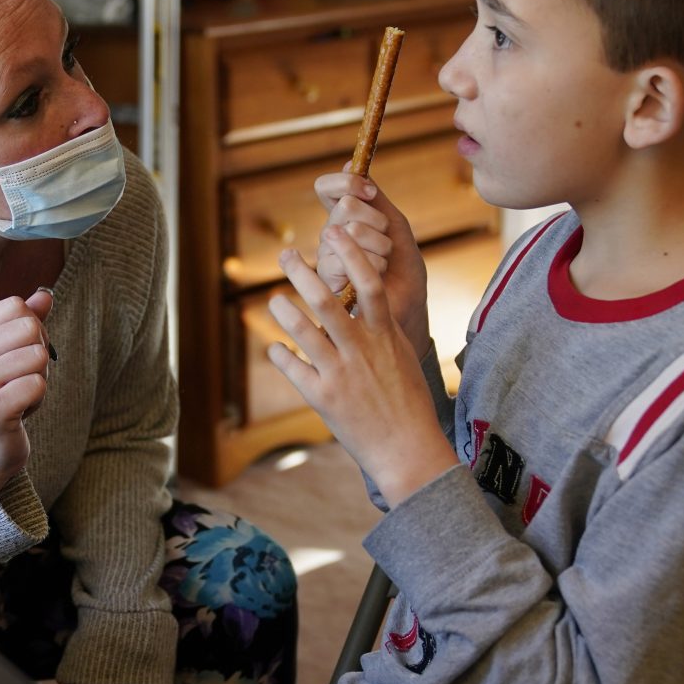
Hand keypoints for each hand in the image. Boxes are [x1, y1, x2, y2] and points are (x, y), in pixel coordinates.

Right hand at [0, 288, 53, 492]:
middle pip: (31, 327)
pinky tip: (18, 411)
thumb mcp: (7, 352)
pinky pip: (38, 385)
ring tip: (16, 395)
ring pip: (39, 356)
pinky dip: (37, 400)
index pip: (17, 306)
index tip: (15, 355)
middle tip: (19, 378)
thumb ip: (25, 321)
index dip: (31, 329)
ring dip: (38, 379)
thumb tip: (46, 294)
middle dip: (38, 354)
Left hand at [268, 229, 456, 505]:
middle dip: (302, 273)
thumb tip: (367, 305)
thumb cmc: (409, 405)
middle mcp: (362, 350)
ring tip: (274, 300)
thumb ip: (382, 331)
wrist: (409, 451)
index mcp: (385, 336)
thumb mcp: (403, 359)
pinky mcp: (322, 399)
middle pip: (328, 301)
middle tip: (287, 254)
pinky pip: (292, 368)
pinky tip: (276, 350)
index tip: (335, 232)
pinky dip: (280, 355)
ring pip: (303, 332)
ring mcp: (340, 374)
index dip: (352, 254)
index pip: (370, 284)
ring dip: (284, 311)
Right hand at [312, 166, 430, 349]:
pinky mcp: (328, 279)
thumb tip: (350, 163)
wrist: (410, 306)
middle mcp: (329, 234)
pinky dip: (376, 266)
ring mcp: (325, 256)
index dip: (347, 183)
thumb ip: (373, 196)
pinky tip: (375, 280)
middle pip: (346, 206)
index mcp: (342, 218)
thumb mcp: (394, 224)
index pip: (326, 187)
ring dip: (381, 247)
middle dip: (378, 223)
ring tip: (383, 265)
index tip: (370, 193)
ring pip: (353, 230)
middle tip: (385, 244)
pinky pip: (350, 257)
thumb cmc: (403, 268)